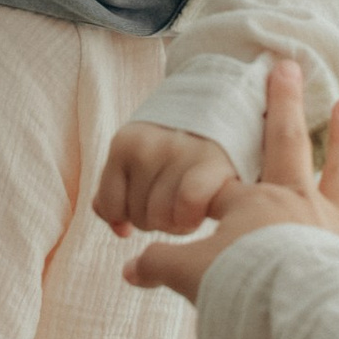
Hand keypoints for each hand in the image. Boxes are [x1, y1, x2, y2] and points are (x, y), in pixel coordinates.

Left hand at [95, 120, 238, 237]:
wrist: (226, 108)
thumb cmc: (179, 148)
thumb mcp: (141, 159)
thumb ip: (118, 191)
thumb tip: (120, 229)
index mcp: (124, 143)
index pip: (111, 208)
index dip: (128, 218)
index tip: (147, 206)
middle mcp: (147, 145)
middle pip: (139, 217)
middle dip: (158, 219)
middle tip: (176, 201)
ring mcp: (179, 152)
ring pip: (163, 219)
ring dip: (179, 223)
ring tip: (191, 205)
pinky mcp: (213, 162)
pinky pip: (188, 204)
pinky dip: (192, 216)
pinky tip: (202, 211)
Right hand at [124, 56, 338, 306]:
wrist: (301, 311)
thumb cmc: (244, 287)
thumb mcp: (191, 277)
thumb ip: (161, 267)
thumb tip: (129, 269)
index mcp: (253, 205)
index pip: (222, 175)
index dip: (211, 151)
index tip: (203, 127)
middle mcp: (298, 205)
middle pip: (288, 146)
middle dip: (284, 106)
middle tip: (288, 68)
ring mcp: (338, 228)